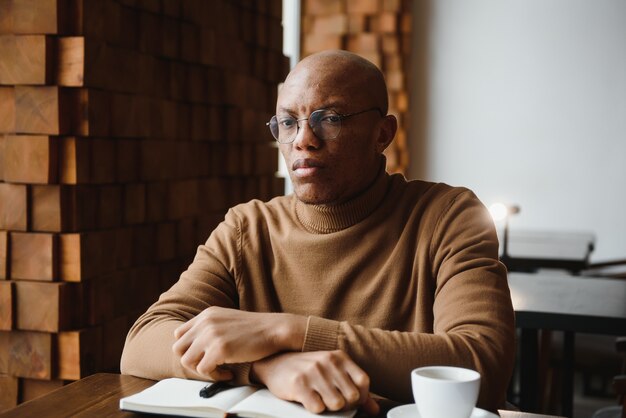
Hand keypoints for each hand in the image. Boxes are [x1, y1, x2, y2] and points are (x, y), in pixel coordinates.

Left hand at [172, 307, 305, 379]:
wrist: (274, 329)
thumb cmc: (255, 329)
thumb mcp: (227, 320)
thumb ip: (211, 328)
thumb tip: (196, 347)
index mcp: (206, 314)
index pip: (179, 334)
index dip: (188, 348)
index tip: (203, 355)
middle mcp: (205, 322)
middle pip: (178, 348)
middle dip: (191, 360)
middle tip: (209, 365)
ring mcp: (211, 335)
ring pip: (187, 361)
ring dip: (201, 370)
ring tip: (219, 370)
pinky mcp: (219, 349)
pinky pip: (203, 370)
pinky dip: (215, 377)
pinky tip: (229, 373)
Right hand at [251, 350, 378, 414]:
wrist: (274, 364)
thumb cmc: (308, 370)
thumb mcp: (332, 372)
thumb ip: (355, 388)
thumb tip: (375, 409)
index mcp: (339, 357)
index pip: (364, 382)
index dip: (361, 397)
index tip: (350, 400)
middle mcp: (328, 361)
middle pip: (352, 396)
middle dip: (344, 405)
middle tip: (331, 400)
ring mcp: (314, 372)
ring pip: (337, 404)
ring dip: (329, 407)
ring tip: (319, 399)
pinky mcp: (299, 384)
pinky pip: (318, 408)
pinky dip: (314, 408)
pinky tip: (308, 399)